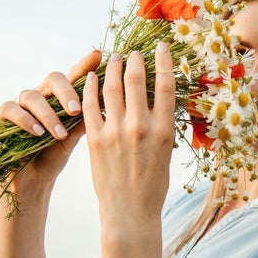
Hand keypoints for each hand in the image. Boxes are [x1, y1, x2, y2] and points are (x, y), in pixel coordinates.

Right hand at [0, 50, 101, 189]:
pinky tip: (38, 133)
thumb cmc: (55, 155)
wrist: (33, 180)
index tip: (98, 55)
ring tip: (60, 134)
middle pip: (53, 78)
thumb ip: (87, 120)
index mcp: (61, 97)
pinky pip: (11, 108)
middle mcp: (42, 95)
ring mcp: (21, 104)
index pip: (74, 76)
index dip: (85, 64)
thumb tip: (108, 107)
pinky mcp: (3, 116)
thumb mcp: (75, 137)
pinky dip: (25, 120)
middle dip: (66, 92)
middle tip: (76, 110)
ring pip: (33, 95)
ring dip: (48, 115)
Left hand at [82, 43, 176, 237]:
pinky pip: (91, 106)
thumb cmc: (153, 185)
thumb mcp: (166, 152)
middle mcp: (141, 127)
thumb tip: (155, 99)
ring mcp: (116, 132)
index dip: (163, 61)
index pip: (165, 85)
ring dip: (113, 69)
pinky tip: (91, 78)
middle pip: (136, 80)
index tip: (161, 46)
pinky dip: (90, 88)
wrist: (130, 212)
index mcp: (164, 130)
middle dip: (135, 60)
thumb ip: (160, 125)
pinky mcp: (95, 139)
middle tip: (133, 51)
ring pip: (112, 88)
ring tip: (113, 59)